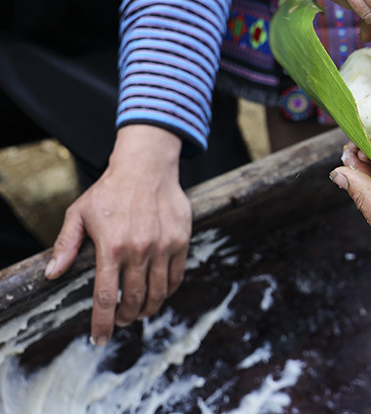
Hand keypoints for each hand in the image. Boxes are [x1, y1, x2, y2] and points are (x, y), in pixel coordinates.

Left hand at [46, 125, 191, 345]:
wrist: (147, 167)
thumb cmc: (111, 190)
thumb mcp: (79, 213)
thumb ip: (66, 245)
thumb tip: (52, 274)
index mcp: (112, 247)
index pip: (106, 297)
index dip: (102, 323)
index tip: (100, 339)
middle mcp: (140, 250)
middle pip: (134, 299)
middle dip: (125, 318)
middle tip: (120, 321)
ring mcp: (163, 246)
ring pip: (158, 292)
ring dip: (147, 308)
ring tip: (139, 311)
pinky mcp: (181, 241)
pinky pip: (175, 276)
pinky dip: (167, 291)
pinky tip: (158, 293)